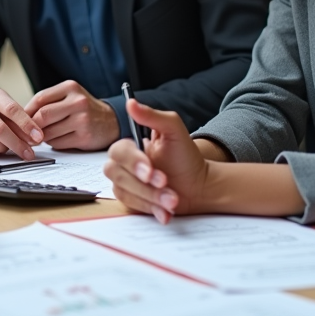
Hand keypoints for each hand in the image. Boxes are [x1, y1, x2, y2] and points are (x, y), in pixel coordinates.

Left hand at [27, 80, 119, 150]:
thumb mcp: (69, 97)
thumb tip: (21, 116)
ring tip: (46, 135)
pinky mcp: (85, 137)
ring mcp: (82, 120)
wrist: (112, 122)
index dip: (26, 111)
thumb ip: (48, 102)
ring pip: (48, 132)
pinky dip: (53, 144)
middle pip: (43, 115)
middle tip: (27, 132)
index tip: (19, 119)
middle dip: (32, 126)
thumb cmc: (85, 109)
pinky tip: (59, 139)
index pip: (40, 98)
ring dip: (42, 137)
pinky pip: (58, 144)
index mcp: (70, 88)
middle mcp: (78, 102)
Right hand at [103, 98, 209, 222]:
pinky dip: (150, 209)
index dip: (133, 162)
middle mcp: (124, 164)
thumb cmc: (186, 157)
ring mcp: (125, 183)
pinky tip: (165, 212)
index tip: (151, 170)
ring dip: (150, 197)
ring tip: (173, 200)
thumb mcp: (174, 130)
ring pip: (124, 191)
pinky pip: (131, 206)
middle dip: (142, 183)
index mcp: (131, 145)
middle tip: (166, 184)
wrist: (198, 186)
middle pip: (116, 173)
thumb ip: (153, 116)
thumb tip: (131, 103)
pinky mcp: (131, 200)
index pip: (119, 151)